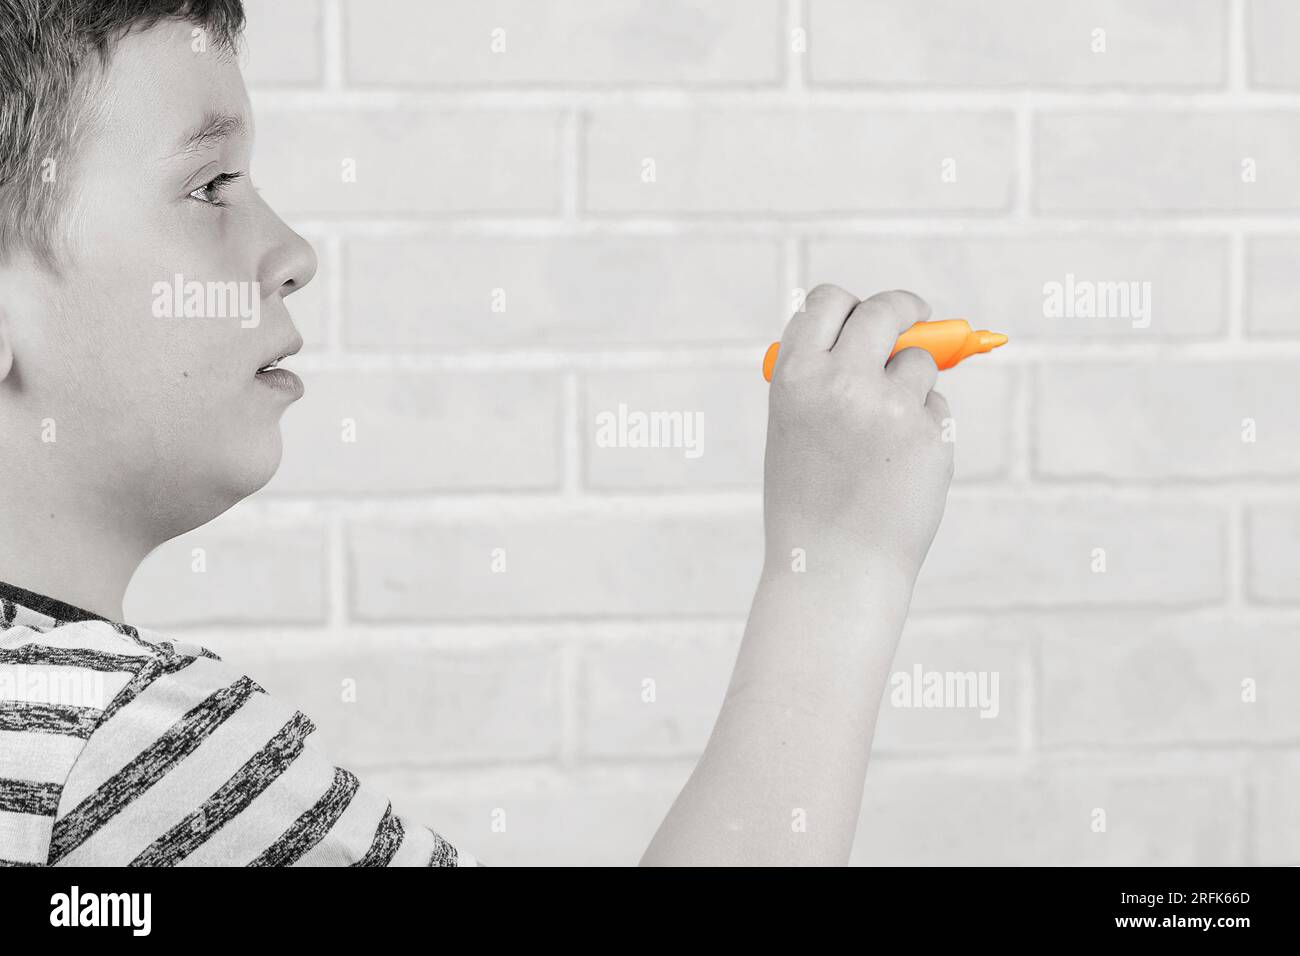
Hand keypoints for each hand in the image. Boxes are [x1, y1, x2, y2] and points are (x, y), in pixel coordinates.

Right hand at [762, 285, 953, 584]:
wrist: (832, 568)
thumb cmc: (810, 500)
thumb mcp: (796, 426)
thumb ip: (827, 375)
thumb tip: (893, 331)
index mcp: (795, 376)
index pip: (827, 301)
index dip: (852, 304)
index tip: (876, 310)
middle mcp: (840, 381)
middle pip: (885, 312)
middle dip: (907, 309)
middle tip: (921, 318)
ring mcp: (889, 405)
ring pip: (919, 363)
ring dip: (912, 386)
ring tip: (883, 446)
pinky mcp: (930, 432)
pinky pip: (937, 408)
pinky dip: (926, 429)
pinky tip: (900, 472)